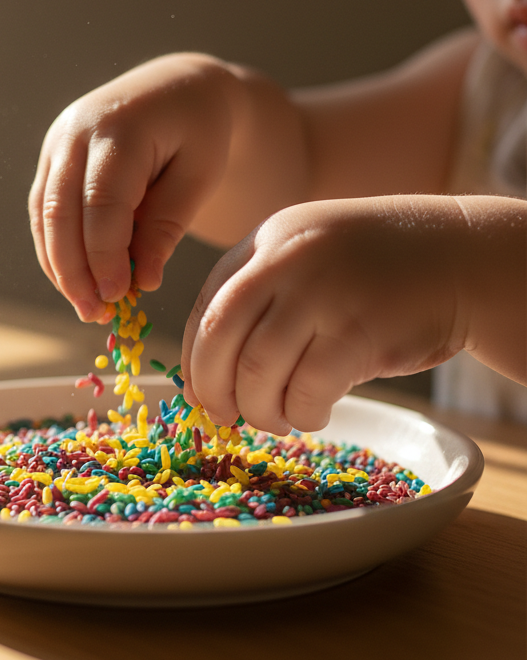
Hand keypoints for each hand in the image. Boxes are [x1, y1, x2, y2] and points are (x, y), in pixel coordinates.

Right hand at [28, 54, 238, 320]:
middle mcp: (76, 131)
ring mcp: (56, 144)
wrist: (179, 89)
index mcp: (120, 128)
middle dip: (74, 270)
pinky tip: (78, 283)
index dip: (104, 256)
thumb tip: (143, 282)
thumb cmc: (200, 134)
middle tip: (95, 314)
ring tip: (88, 308)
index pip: (101, 203)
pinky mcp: (50, 161)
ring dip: (61, 268)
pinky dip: (57, 251)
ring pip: (43, 217)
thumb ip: (168, 225)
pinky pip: (43, 214)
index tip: (118, 297)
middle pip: (60, 212)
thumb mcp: (200, 176)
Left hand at [179, 196, 496, 433]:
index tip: (198, 391)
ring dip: (261, 410)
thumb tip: (205, 372)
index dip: (194, 359)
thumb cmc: (377, 270)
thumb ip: (261, 295)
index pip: (205, 308)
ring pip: (259, 372)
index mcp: (266, 240)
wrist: (465, 257)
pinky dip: (303, 414)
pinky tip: (313, 414)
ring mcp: (322, 293)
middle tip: (225, 416)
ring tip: (277, 419)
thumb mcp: (309, 255)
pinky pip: (308, 390)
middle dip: (213, 389)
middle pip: (220, 339)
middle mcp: (286, 260)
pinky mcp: (359, 331)